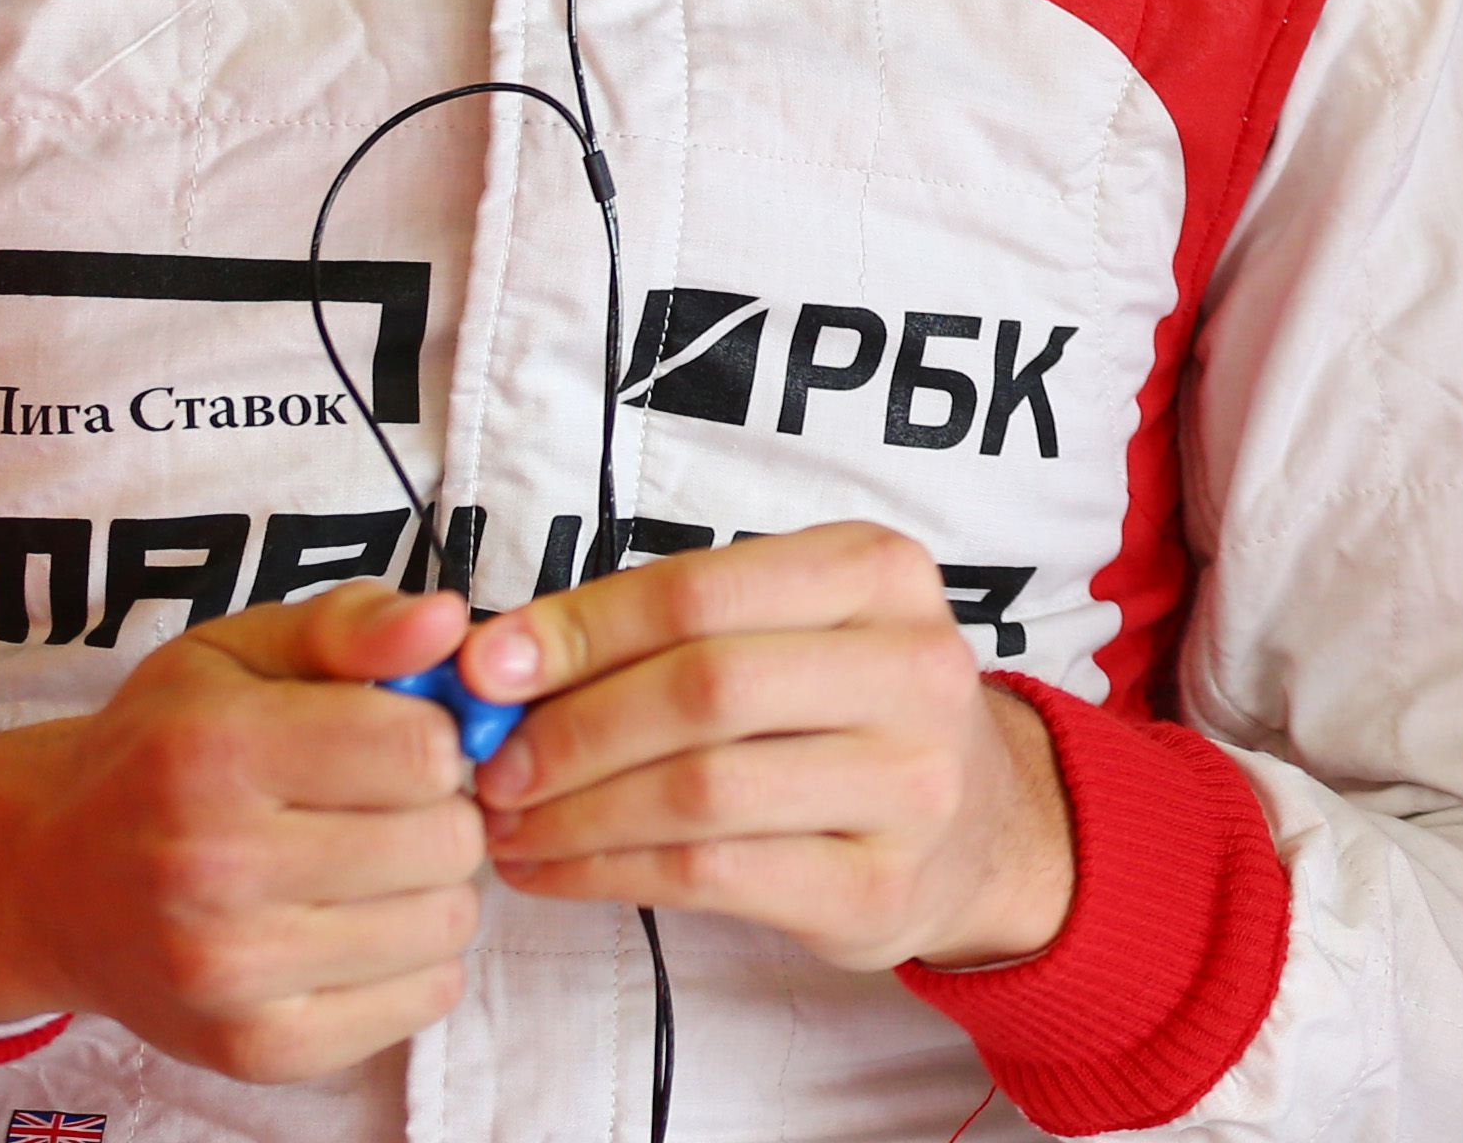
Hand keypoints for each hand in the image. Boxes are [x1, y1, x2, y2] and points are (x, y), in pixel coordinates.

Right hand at [0, 580, 486, 1079]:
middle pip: (446, 840)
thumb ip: (351, 624)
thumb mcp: (236, 652)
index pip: (424, 751)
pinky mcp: (255, 1049)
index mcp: (213, 753)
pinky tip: (357, 927)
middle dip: (438, 811)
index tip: (400, 740)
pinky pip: (424, 998)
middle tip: (384, 807)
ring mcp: (230, 973)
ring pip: (446, 922)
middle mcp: (213, 869)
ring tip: (369, 865)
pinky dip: (415, 960)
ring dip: (431, 888)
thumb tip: (448, 621)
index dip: (436, 737)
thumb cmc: (161, 749)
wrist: (46, 879)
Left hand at [457, 519, 1071, 973]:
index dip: (581, 629)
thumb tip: (496, 663)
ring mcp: (909, 784)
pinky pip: (712, 876)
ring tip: (506, 824)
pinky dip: (608, 873)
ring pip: (703, 790)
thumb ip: (667, 629)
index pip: (704, 589)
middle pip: (706, 687)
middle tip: (491, 765)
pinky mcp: (879, 888)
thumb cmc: (846, 709)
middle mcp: (914, 669)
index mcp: (882, 574)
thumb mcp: (791, 629)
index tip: (483, 669)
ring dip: (576, 812)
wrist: (979, 825)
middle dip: (574, 729)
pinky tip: (553, 871)